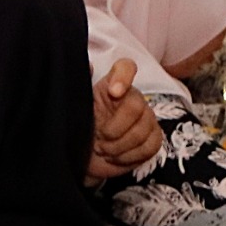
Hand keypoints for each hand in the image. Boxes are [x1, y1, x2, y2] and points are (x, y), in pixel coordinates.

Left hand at [87, 60, 163, 180]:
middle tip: (99, 139)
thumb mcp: (72, 108)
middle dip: (115, 129)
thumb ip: (78, 87)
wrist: (84, 159)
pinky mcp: (153, 138)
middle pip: (136, 106)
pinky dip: (130, 156)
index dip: (123, 77)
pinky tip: (116, 156)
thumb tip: (88, 66)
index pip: (126, 68)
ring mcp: (146, 118)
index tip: (112, 92)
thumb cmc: (78, 130)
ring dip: (119, 147)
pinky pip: (150, 146)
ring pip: (143, 130)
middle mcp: (133, 98)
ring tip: (104, 149)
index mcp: (112, 86)